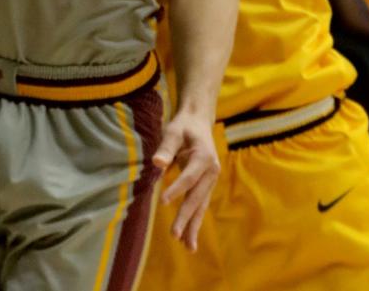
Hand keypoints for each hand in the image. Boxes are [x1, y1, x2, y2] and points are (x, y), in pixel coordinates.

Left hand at [152, 110, 219, 251]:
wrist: (199, 121)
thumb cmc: (183, 126)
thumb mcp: (173, 131)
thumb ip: (166, 148)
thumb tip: (157, 163)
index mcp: (204, 157)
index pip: (189, 177)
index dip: (176, 189)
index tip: (163, 202)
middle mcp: (211, 171)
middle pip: (196, 197)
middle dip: (185, 216)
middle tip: (174, 234)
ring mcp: (211, 180)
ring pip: (201, 206)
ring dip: (193, 226)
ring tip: (188, 248)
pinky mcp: (207, 186)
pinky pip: (201, 205)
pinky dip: (195, 222)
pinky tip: (190, 240)